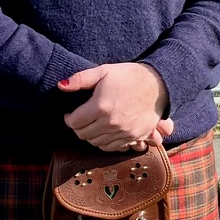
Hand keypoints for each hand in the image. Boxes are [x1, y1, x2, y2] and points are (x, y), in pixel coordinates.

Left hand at [59, 63, 173, 151]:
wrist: (159, 85)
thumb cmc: (129, 75)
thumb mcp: (104, 71)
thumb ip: (80, 79)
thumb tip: (60, 86)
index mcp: (100, 106)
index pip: (74, 122)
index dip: (68, 118)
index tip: (70, 113)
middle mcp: (110, 122)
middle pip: (83, 134)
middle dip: (77, 127)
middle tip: (79, 119)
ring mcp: (123, 132)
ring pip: (95, 143)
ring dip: (89, 136)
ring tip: (91, 125)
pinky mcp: (133, 137)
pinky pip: (111, 147)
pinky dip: (103, 143)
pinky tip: (103, 133)